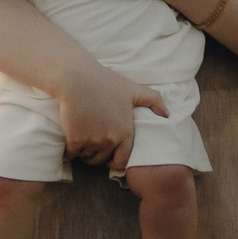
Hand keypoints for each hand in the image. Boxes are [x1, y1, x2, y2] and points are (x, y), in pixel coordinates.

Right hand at [54, 57, 169, 175]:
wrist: (76, 77)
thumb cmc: (103, 81)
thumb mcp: (131, 89)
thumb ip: (153, 100)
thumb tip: (168, 114)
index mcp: (125, 133)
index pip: (122, 161)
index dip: (114, 160)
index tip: (107, 154)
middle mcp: (111, 140)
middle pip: (102, 161)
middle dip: (97, 156)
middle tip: (92, 145)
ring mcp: (93, 141)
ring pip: (87, 158)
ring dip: (84, 153)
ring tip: (82, 141)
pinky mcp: (75, 139)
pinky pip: (71, 154)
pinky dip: (69, 151)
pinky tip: (70, 141)